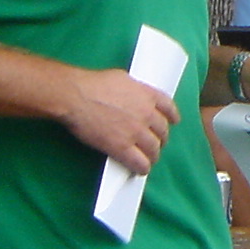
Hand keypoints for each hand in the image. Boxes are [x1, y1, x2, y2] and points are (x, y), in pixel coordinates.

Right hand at [58, 66, 181, 174]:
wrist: (75, 96)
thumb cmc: (92, 84)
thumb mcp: (121, 78)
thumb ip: (133, 89)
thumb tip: (133, 95)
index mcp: (146, 94)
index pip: (169, 107)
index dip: (173, 116)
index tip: (174, 121)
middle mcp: (146, 113)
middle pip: (162, 131)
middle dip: (161, 139)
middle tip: (156, 143)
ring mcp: (135, 131)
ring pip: (154, 149)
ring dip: (153, 155)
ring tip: (149, 159)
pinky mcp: (122, 147)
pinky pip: (139, 162)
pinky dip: (142, 168)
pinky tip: (140, 169)